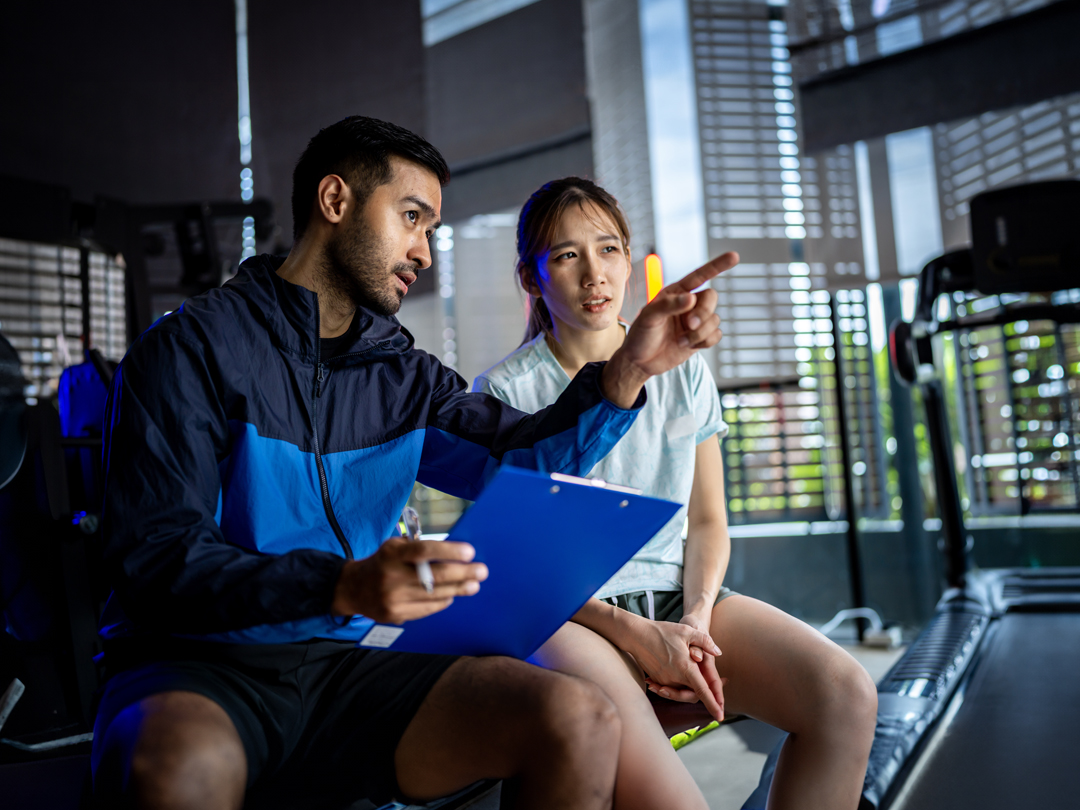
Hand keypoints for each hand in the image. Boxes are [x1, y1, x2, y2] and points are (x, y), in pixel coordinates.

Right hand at [331, 537, 487, 623]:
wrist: (352, 588)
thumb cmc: (383, 562)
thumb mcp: (394, 547)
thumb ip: (420, 549)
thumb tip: (454, 554)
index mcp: (391, 554)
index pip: (424, 551)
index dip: (449, 551)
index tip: (470, 552)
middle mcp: (390, 576)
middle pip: (434, 576)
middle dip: (463, 574)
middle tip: (482, 571)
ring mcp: (392, 599)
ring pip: (434, 595)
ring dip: (458, 589)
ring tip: (473, 585)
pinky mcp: (394, 615)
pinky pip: (426, 609)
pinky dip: (442, 601)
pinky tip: (452, 594)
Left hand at [600, 252, 737, 406]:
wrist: (640, 361)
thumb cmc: (641, 334)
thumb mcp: (649, 317)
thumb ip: (669, 305)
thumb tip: (691, 298)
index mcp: (676, 292)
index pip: (700, 275)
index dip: (717, 266)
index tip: (734, 256)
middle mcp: (689, 304)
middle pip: (711, 298)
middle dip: (703, 312)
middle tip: (689, 324)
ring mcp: (695, 321)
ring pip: (714, 319)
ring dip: (699, 332)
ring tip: (680, 341)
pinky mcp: (700, 337)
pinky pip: (715, 335)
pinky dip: (704, 341)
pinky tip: (687, 345)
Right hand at [624, 616, 725, 721]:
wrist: (637, 635)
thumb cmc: (662, 631)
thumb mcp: (686, 631)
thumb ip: (705, 641)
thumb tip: (718, 652)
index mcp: (685, 667)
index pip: (702, 691)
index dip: (713, 704)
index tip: (720, 717)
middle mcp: (675, 678)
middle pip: (693, 694)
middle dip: (705, 695)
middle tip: (721, 683)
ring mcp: (665, 680)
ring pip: (683, 692)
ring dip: (691, 687)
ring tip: (701, 674)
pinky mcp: (658, 679)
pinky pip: (672, 687)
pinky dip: (680, 683)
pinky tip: (685, 670)